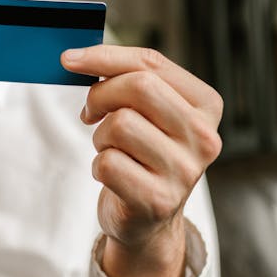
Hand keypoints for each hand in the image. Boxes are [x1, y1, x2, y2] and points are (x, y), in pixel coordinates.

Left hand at [61, 45, 222, 276]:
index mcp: (207, 106)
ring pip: (120, 124)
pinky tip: (113, 176)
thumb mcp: (148, 112)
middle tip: (91, 112)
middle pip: (139, 87)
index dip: (105, 57)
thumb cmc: (143, 155)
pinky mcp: (159, 200)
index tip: (70, 59)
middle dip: (101, 95)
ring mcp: (185, 171)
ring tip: (112, 149)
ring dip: (101, 136)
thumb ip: (126, 78)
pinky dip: (99, 166)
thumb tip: (76, 57)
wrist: (149, 219)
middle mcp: (204, 137)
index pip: (152, 64)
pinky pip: (108, 162)